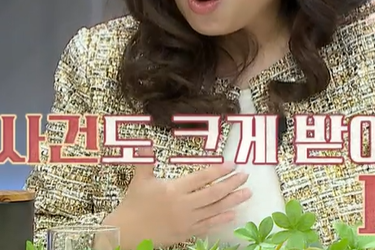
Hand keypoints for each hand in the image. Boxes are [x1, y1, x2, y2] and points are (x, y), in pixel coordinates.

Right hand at [103, 148, 251, 249]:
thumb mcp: (140, 180)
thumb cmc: (134, 203)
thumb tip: (144, 142)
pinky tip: (234, 214)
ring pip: (214, 209)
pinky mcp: (187, 232)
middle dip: (231, 184)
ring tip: (247, 193)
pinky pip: (208, 225)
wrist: (127, 232)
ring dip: (233, 201)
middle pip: (213, 193)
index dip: (218, 171)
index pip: (201, 178)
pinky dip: (222, 219)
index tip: (232, 164)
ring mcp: (187, 220)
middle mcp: (183, 205)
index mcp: (174, 190)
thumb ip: (145, 160)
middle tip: (245, 176)